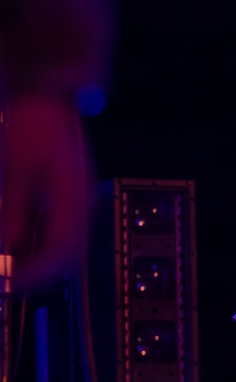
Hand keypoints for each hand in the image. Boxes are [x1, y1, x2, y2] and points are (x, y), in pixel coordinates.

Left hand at [1, 94, 91, 290]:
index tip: (10, 283)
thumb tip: (10, 245)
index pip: (61, 249)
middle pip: (67, 252)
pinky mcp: (68, 196)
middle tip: (8, 283)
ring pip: (63, 244)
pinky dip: (38, 244)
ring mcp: (77, 200)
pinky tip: (16, 247)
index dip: (36, 272)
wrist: (48, 97)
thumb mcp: (15, 170)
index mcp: (74, 197)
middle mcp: (81, 202)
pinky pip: (58, 230)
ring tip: (9, 268)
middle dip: (37, 272)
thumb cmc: (31, 127)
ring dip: (38, 259)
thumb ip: (14, 210)